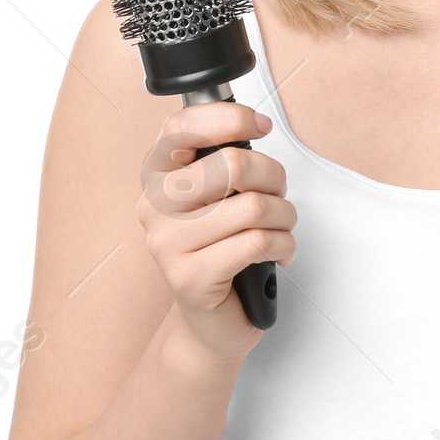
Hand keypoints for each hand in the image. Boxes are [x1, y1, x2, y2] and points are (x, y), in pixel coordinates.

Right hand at [138, 102, 294, 363]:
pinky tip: (280, 252)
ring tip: (282, 228)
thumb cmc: (221, 249)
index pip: (182, 126)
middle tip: (278, 194)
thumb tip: (253, 123)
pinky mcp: (190, 278)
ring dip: (285, 216)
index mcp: (156, 176)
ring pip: (253, 206)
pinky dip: (283, 244)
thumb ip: (224, 159)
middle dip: (273, 176)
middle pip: (231, 164)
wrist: (209, 321)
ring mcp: (167, 244)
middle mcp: (154, 207)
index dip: (229, 117)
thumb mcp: (217, 196)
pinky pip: (257, 242)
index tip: (260, 125)